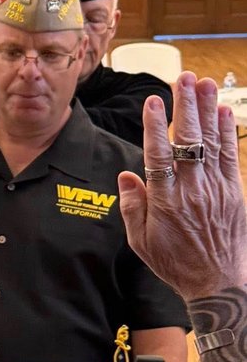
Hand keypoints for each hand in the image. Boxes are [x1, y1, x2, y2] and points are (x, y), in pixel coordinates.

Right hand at [118, 73, 246, 301]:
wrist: (217, 283)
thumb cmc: (175, 263)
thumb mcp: (141, 242)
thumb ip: (132, 206)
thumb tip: (127, 175)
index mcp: (165, 202)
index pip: (158, 155)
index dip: (155, 126)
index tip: (153, 102)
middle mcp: (191, 191)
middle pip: (188, 141)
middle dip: (185, 106)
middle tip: (183, 78)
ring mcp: (215, 190)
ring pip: (210, 142)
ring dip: (206, 110)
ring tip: (203, 83)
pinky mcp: (234, 193)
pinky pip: (230, 156)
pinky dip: (227, 132)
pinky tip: (222, 111)